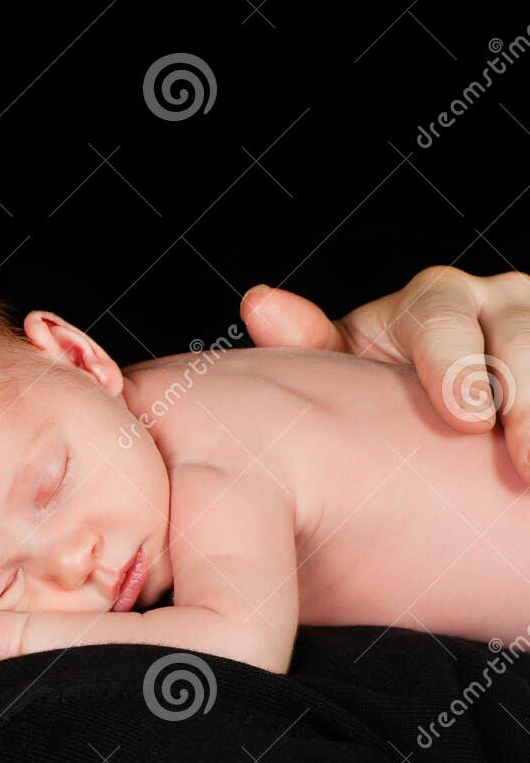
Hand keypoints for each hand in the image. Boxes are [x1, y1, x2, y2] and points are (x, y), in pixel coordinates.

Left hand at [241, 267, 529, 481]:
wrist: (430, 427)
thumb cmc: (378, 394)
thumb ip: (308, 345)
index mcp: (435, 301)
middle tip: (524, 461)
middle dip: (526, 403)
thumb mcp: (345, 370)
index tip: (466, 420)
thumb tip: (258, 302)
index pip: (444, 318)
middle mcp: (497, 304)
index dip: (456, 366)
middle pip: (520, 339)